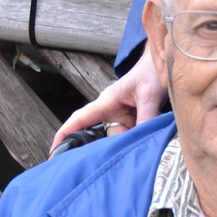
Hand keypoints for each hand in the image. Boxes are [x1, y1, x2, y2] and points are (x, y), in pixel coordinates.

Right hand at [49, 46, 166, 152]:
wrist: (162, 64)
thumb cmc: (150, 73)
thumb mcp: (149, 96)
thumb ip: (145, 118)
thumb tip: (141, 141)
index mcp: (107, 102)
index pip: (80, 119)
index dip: (65, 134)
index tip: (53, 152)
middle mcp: (110, 111)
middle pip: (105, 136)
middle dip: (116, 144)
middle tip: (130, 149)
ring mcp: (121, 116)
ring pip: (120, 137)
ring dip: (132, 140)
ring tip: (146, 137)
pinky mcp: (132, 120)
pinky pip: (130, 135)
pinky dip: (137, 138)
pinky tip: (146, 138)